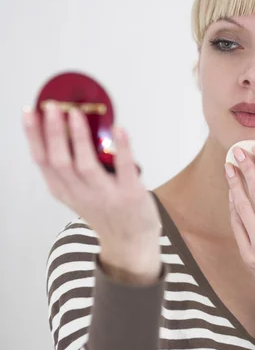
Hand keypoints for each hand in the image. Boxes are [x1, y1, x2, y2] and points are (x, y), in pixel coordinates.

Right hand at [22, 102, 161, 269]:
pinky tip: (119, 128)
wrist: (129, 242)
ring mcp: (106, 195)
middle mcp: (81, 194)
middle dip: (52, 133)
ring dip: (79, 138)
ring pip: (85, 166)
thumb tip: (65, 126)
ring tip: (76, 113)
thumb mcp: (76, 194)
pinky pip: (124, 168)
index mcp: (64, 191)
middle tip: (52, 107)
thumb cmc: (103, 211)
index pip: (42, 161)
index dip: (33, 136)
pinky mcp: (130, 194)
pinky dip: (122, 147)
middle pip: (59, 162)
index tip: (29, 112)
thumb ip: (69, 169)